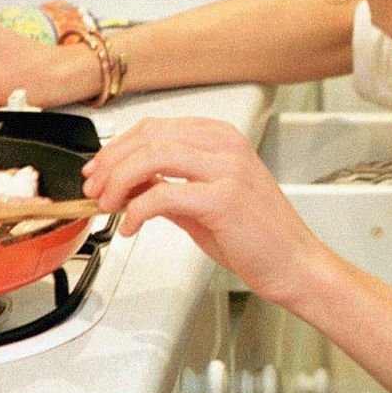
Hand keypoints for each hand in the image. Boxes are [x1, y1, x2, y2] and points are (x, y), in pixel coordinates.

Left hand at [82, 116, 334, 304]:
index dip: (117, 147)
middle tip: (95, 189)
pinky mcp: (224, 199)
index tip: (98, 170)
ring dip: (118, 182)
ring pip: (152, 157)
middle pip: (149, 137)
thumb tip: (128, 186)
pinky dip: (136, 211)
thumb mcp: (206, 204)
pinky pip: (162, 195)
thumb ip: (169, 188)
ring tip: (107, 206)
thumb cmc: (260, 237)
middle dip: (111, 163)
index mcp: (222, 138)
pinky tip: (130, 226)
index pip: (155, 127)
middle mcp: (226, 146)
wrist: (296, 265)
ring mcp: (227, 169)